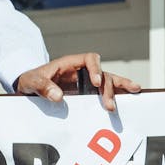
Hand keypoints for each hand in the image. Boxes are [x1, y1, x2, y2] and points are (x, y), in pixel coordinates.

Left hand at [15, 52, 140, 111]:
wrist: (29, 88)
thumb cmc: (30, 80)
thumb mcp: (32, 81)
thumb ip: (42, 86)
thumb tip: (58, 97)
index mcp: (70, 64)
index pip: (89, 59)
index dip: (95, 69)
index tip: (96, 83)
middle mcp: (81, 72)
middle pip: (102, 74)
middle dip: (108, 88)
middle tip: (109, 106)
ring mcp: (86, 84)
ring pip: (108, 83)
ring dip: (119, 89)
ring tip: (134, 91)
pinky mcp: (87, 95)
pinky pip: (104, 94)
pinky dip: (117, 96)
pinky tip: (130, 98)